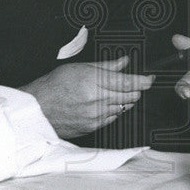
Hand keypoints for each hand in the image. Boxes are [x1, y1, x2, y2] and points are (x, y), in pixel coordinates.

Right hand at [20, 56, 153, 138]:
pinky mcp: (92, 128)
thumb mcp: (79, 68)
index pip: (127, 83)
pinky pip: (113, 119)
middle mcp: (97, 102)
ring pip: (122, 109)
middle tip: (139, 84)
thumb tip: (124, 61)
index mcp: (94, 83)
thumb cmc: (55, 85)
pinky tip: (111, 105)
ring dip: (127, 101)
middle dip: (137, 91)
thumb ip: (105, 66)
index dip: (142, 81)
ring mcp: (95, 117)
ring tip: (123, 93)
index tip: (150, 79)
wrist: (38, 108)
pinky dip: (116, 111)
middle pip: (129, 97)